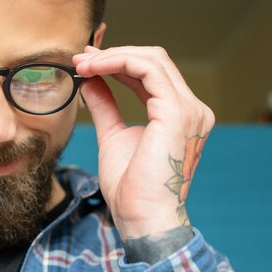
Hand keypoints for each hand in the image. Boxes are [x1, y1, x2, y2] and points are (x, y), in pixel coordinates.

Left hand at [73, 45, 214, 239]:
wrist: (141, 217)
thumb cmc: (130, 186)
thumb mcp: (112, 135)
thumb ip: (105, 105)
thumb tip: (89, 80)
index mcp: (179, 115)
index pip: (151, 73)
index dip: (117, 62)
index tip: (85, 62)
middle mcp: (191, 108)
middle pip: (154, 59)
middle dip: (113, 54)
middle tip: (80, 57)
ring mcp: (189, 109)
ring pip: (152, 59)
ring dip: (112, 57)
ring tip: (82, 64)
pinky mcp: (177, 112)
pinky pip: (148, 70)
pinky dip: (118, 63)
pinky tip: (93, 70)